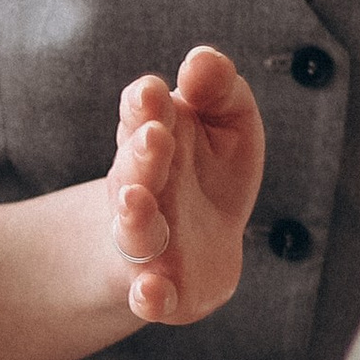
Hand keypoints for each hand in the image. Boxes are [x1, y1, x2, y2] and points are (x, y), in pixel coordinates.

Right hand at [109, 49, 266, 325]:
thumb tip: (199, 62)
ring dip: (134, 217)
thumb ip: (218, 87)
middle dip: (141, 154)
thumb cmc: (208, 170)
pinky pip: (149, 296)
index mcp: (154, 139)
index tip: (152, 92)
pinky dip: (147, 297)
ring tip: (135, 201)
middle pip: (135, 170)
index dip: (143, 103)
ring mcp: (151, 242)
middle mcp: (144, 189)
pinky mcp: (167, 289)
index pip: (140, 114)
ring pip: (135, 231)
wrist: (198, 246)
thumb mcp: (225, 118)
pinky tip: (149, 293)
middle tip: (154, 137)